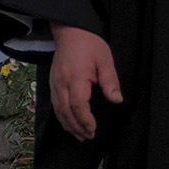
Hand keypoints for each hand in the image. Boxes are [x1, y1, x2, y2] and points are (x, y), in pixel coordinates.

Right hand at [48, 23, 121, 140]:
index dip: (85, 120)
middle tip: (88, 137)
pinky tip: (68, 122)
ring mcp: (55, 82)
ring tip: (79, 135)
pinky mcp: (52, 82)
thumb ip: (110, 81)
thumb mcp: (105, 60)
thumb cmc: (89, 44)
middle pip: (66, 111)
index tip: (94, 129)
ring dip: (68, 124)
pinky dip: (61, 116)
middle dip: (77, 126)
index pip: (78, 105)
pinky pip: (54, 103)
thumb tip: (116, 100)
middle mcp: (62, 82)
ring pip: (58, 109)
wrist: (69, 31)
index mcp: (76, 77)